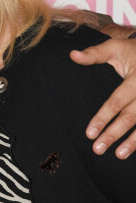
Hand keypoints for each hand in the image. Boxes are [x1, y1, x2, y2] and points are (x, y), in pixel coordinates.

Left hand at [70, 36, 135, 158]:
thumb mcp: (115, 48)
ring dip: (133, 142)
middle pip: (130, 117)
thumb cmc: (133, 52)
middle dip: (114, 134)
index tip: (89, 133)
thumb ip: (94, 54)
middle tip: (97, 149)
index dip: (103, 117)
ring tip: (118, 154)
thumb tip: (72, 55)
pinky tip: (134, 149)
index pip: (116, 101)